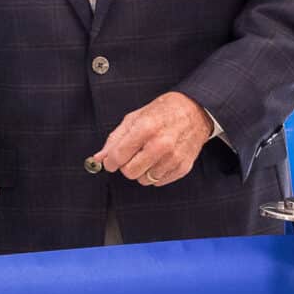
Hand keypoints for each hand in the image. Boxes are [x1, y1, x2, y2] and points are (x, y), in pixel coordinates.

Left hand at [90, 91, 214, 185]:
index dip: (110, 161)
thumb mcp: (133, 119)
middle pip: (130, 172)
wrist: (194, 112)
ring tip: (147, 156)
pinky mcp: (184, 166)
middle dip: (125, 166)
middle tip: (131, 156)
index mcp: (145, 128)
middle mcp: (161, 145)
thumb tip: (98, 159)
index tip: (110, 161)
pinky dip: (155, 174)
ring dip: (142, 170)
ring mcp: (174, 157)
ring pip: (144, 180)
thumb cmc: (161, 113)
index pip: (118, 156)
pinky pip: (159, 182)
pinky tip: (159, 160)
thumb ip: (114, 140)